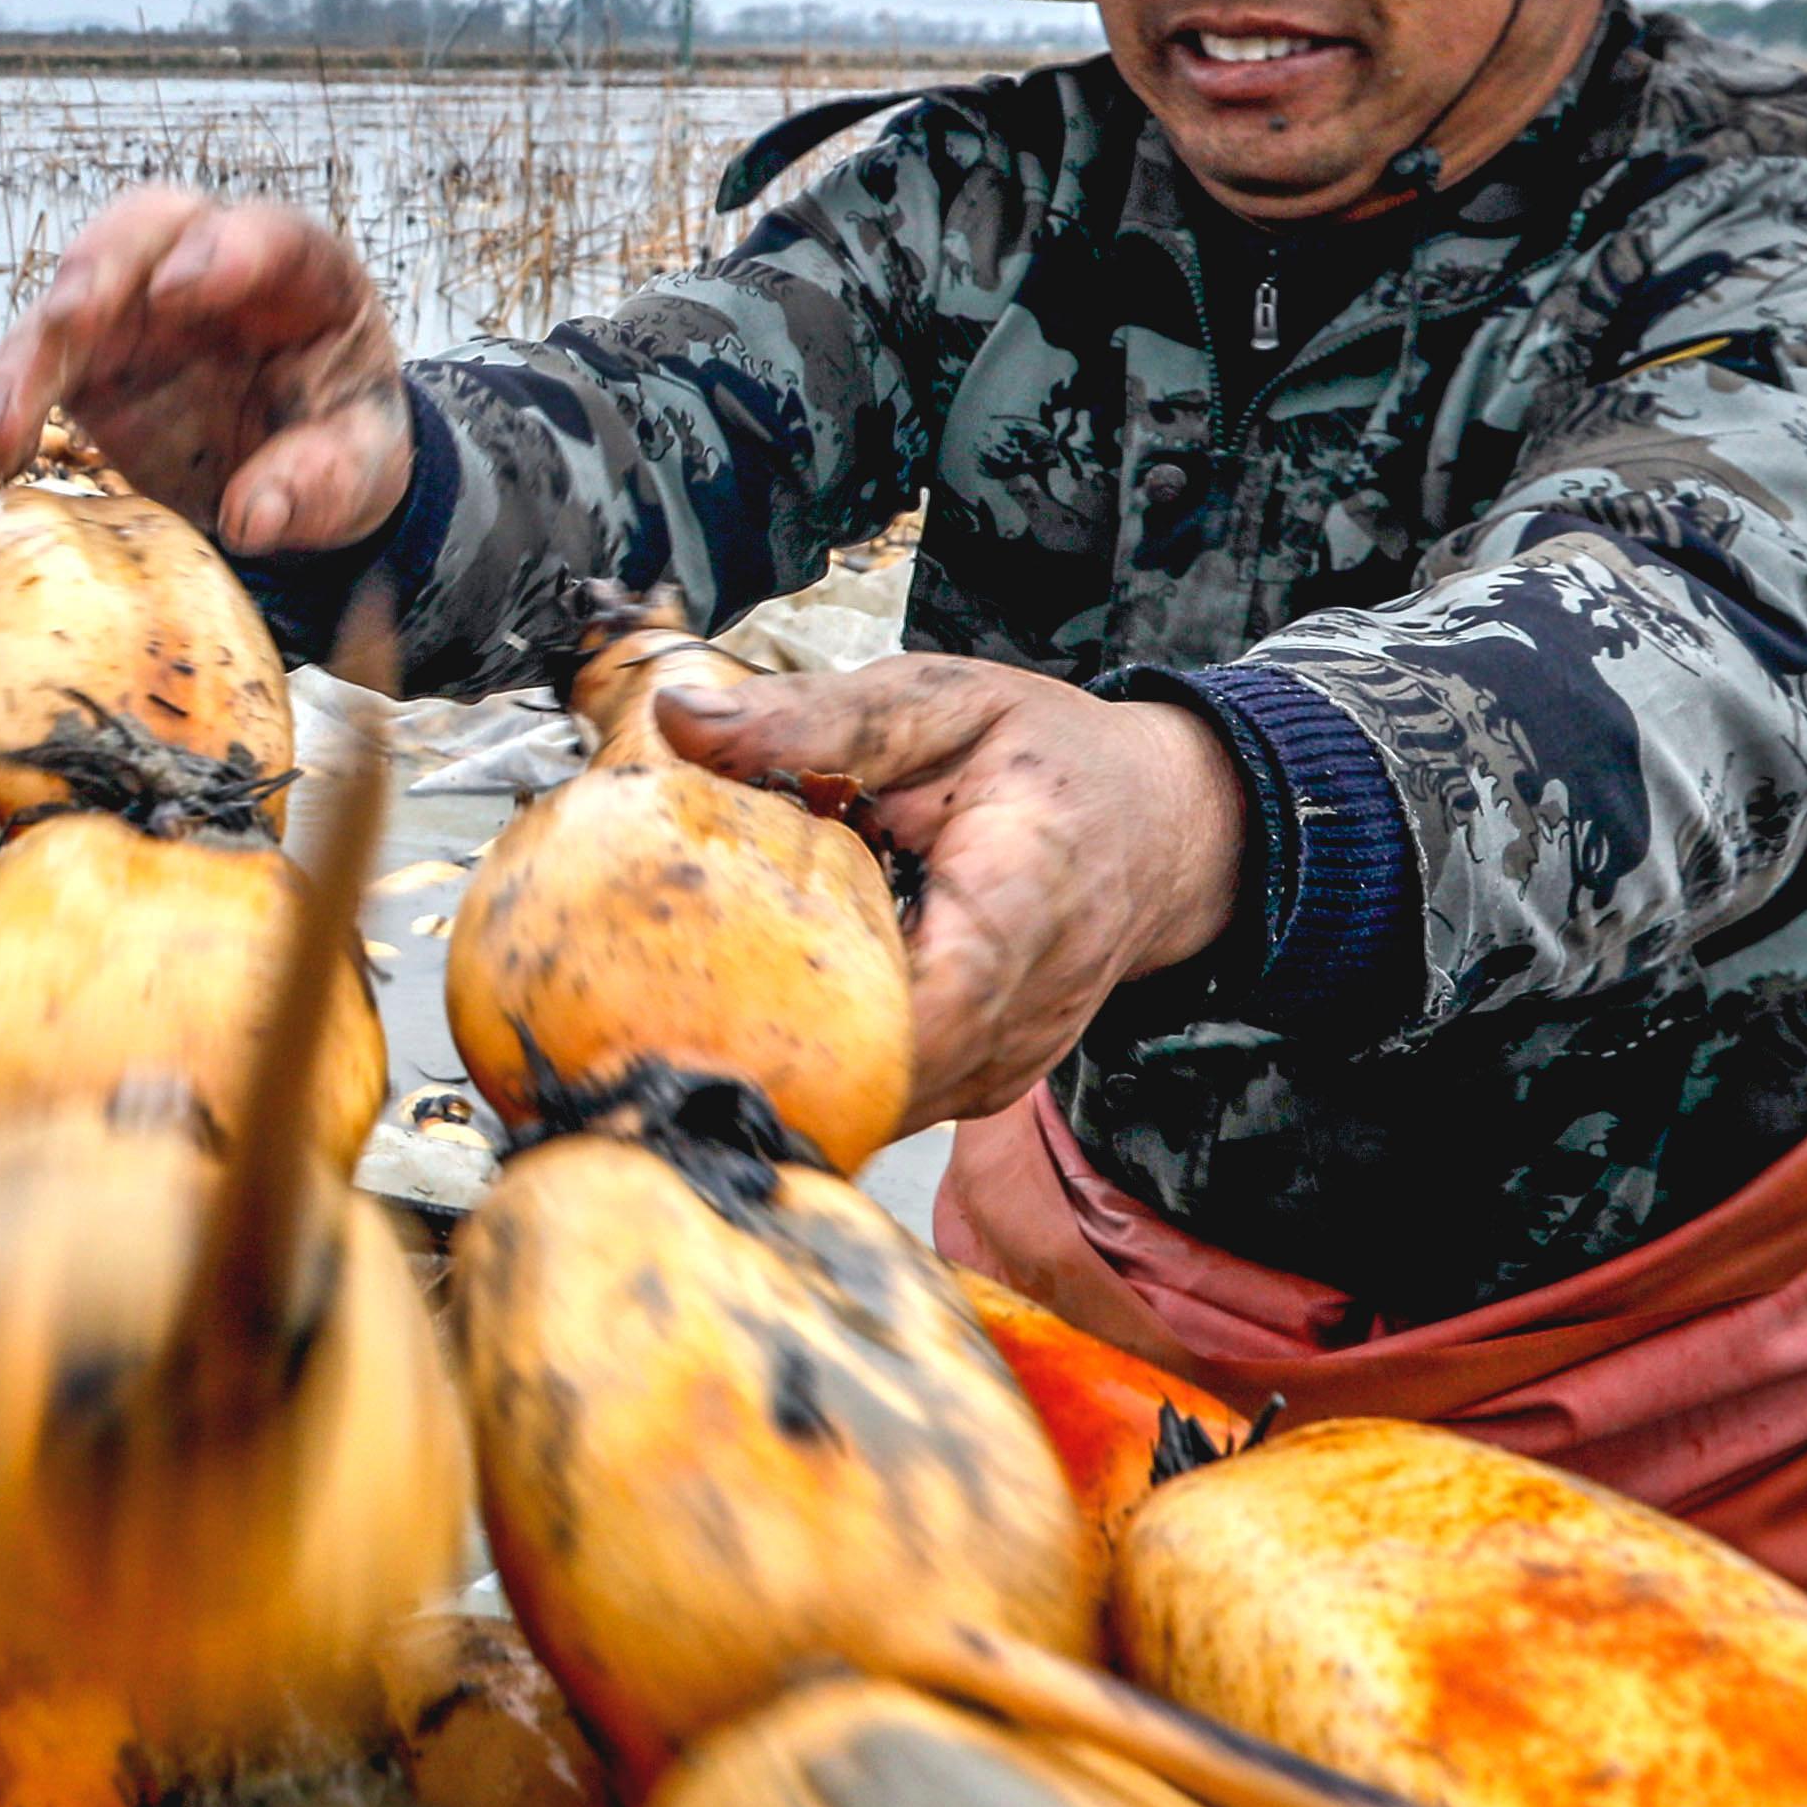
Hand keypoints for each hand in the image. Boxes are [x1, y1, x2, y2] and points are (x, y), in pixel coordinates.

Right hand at [0, 183, 409, 554]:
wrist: (301, 471)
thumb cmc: (341, 442)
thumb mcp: (362, 467)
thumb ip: (320, 483)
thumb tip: (252, 519)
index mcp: (301, 269)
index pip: (264, 233)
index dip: (223, 251)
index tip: (180, 289)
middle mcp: (207, 264)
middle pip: (145, 231)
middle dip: (102, 266)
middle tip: (72, 313)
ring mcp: (140, 305)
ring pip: (71, 298)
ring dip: (29, 356)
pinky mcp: (91, 355)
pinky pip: (37, 363)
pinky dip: (9, 405)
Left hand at [653, 659, 1249, 1128]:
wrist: (1156, 830)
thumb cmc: (1048, 760)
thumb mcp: (942, 702)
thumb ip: (817, 717)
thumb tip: (681, 719)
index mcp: (1020, 904)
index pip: (919, 1009)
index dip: (804, 1021)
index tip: (693, 997)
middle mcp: (1019, 1013)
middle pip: (873, 1076)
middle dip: (760, 1044)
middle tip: (649, 1006)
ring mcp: (1001, 1066)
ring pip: (871, 1104)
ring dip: (783, 1059)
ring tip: (695, 1010)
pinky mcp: (977, 1087)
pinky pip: (884, 1097)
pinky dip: (820, 1063)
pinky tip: (767, 1012)